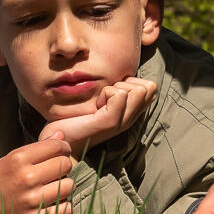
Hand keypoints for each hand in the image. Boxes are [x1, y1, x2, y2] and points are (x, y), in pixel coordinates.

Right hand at [0, 133, 74, 213]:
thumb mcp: (7, 160)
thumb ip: (35, 149)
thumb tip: (61, 136)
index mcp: (18, 159)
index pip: (56, 146)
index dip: (63, 147)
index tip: (62, 151)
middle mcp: (26, 177)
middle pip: (65, 164)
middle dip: (65, 165)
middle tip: (57, 169)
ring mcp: (31, 199)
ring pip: (69, 186)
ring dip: (66, 185)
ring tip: (56, 186)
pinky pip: (65, 209)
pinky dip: (65, 206)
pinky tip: (56, 202)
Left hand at [38, 77, 157, 153]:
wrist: (62, 142)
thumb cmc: (76, 120)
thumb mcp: (100, 102)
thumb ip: (114, 90)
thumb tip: (120, 71)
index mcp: (131, 113)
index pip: (151, 87)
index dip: (133, 81)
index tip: (111, 92)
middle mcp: (130, 118)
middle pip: (149, 86)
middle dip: (126, 82)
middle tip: (105, 96)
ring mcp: (122, 121)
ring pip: (138, 89)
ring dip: (116, 87)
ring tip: (100, 102)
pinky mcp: (110, 122)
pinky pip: (119, 94)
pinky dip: (104, 93)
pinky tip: (94, 106)